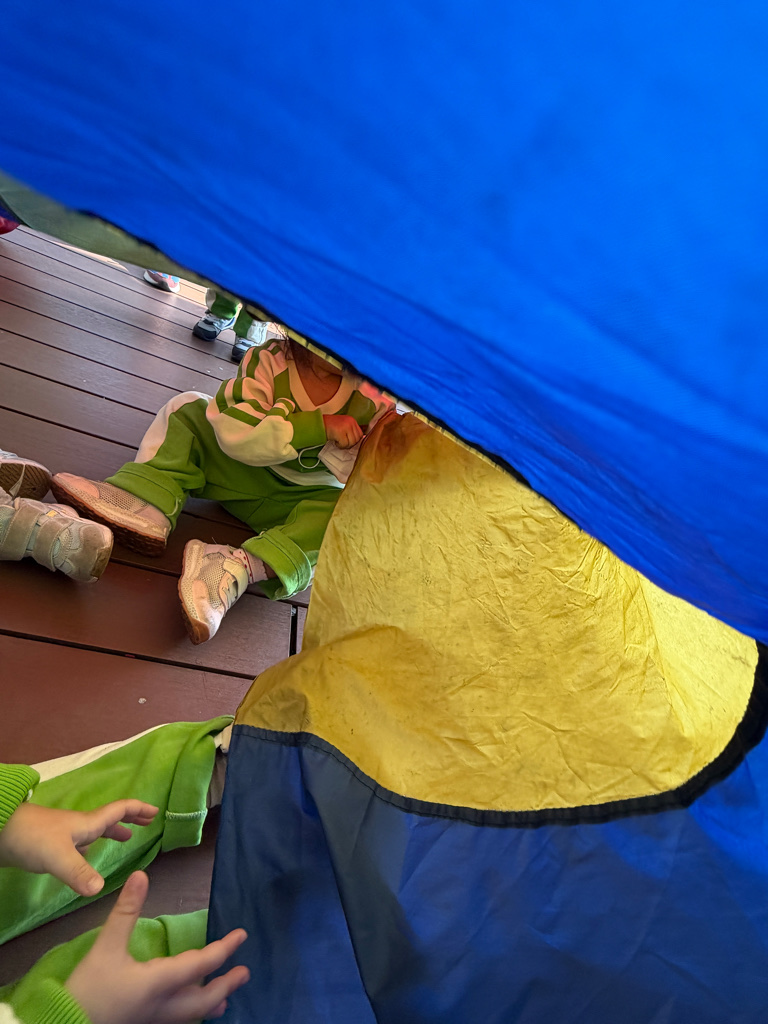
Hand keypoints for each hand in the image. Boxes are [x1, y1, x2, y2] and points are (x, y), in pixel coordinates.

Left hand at [0, 799, 157, 895]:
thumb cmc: (32, 838)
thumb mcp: (58, 856)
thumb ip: (80, 872)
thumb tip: (101, 890)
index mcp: (87, 824)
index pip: (119, 811)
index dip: (138, 810)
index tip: (155, 812)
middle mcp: (78, 827)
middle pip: (109, 819)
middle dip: (129, 820)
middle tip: (146, 823)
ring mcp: (64, 835)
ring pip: (94, 832)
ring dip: (111, 833)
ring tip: (124, 839)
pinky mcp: (51, 845)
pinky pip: (79, 844)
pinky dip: (90, 848)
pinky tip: (86, 858)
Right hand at [66, 871, 249, 1023]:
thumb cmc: (88, 989)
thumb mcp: (106, 946)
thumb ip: (126, 911)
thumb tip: (140, 875)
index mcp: (160, 982)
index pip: (202, 965)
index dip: (225, 949)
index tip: (242, 936)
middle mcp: (165, 1006)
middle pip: (205, 999)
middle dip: (227, 984)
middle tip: (245, 972)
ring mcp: (156, 1022)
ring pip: (194, 1016)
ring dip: (213, 1003)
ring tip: (226, 998)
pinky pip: (179, 1023)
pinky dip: (193, 1015)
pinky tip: (191, 1011)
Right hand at [323, 415, 362, 448]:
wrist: (317, 424)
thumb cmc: (329, 427)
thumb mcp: (343, 426)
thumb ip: (350, 432)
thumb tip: (357, 442)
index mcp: (352, 420)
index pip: (360, 435)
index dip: (354, 441)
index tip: (347, 441)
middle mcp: (350, 422)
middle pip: (357, 440)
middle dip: (349, 444)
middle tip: (341, 442)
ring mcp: (346, 426)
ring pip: (351, 443)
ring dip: (344, 445)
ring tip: (338, 441)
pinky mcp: (340, 432)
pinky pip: (344, 444)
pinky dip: (339, 445)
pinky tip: (335, 441)